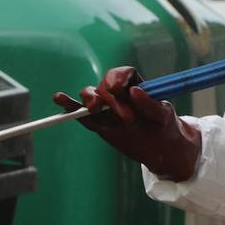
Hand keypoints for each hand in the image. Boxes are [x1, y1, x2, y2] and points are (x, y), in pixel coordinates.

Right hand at [53, 66, 201, 181]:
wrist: (162, 149)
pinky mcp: (99, 123)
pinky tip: (59, 98)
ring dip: (90, 99)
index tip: (120, 89)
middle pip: (105, 86)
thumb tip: (134, 91)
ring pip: (91, 96)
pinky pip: (82, 114)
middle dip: (110, 98)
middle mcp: (120, 94)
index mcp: (137, 86)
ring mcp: (108, 108)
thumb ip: (149, 104)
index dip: (118, 78)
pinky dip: (70, 107)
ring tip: (96, 109)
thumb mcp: (164, 115)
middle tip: (128, 118)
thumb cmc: (166, 127)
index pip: (123, 74)